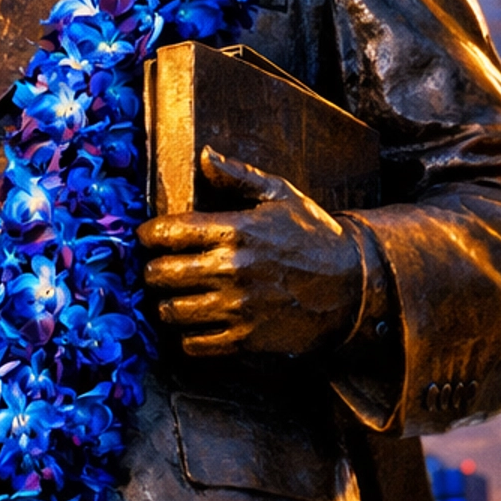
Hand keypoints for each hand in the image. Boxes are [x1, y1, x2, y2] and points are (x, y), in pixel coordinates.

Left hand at [138, 147, 361, 357]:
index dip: (148, 235)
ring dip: (167, 304)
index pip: (167, 233)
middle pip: (160, 275)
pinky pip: (194, 344)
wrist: (353, 285)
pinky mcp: (245, 339)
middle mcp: (231, 270)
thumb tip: (205, 155)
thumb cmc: (315, 236)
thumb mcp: (281, 196)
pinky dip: (188, 336)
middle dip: (153, 270)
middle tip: (159, 269)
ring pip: (171, 311)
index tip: (147, 238)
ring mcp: (237, 307)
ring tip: (175, 297)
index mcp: (235, 231)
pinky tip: (197, 324)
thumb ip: (239, 176)